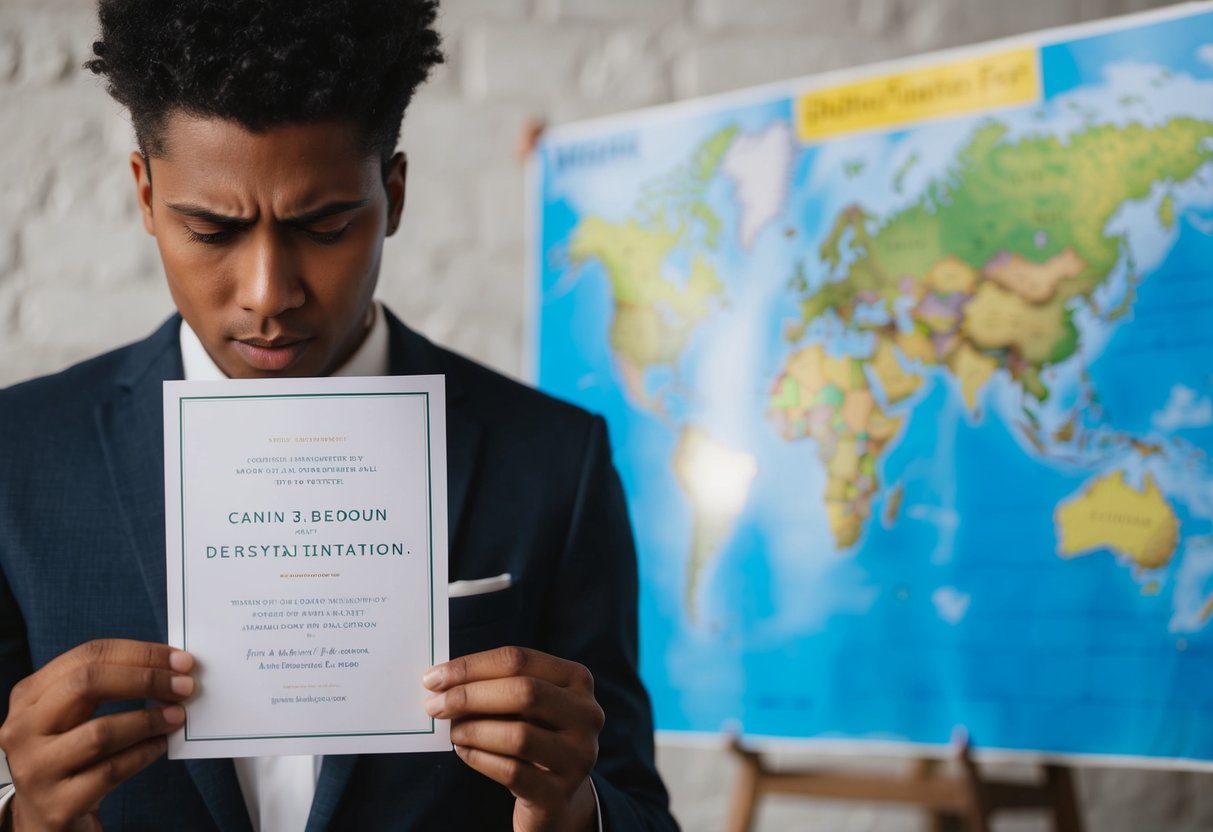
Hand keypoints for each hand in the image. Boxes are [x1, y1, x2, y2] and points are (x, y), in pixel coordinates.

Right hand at [0, 639, 194, 831]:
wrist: (46, 819)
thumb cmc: (71, 754)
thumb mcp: (73, 715)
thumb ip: (109, 685)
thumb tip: (173, 666)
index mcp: (29, 696)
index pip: (88, 656)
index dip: (140, 653)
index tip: (181, 660)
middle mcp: (22, 729)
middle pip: (86, 684)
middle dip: (146, 680)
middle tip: (185, 686)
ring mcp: (35, 769)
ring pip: (100, 732)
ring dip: (149, 720)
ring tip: (177, 716)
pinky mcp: (57, 804)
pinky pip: (110, 771)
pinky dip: (143, 754)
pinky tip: (160, 745)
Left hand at [423, 647, 604, 831]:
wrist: (558, 793)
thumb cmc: (535, 734)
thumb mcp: (528, 705)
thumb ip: (498, 686)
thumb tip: (442, 680)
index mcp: (577, 680)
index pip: (519, 660)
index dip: (472, 666)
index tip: (434, 677)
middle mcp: (587, 714)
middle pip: (524, 692)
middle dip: (470, 696)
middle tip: (434, 705)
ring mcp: (579, 756)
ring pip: (518, 735)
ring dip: (474, 730)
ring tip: (453, 732)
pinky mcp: (560, 793)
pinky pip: (512, 772)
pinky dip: (479, 759)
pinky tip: (464, 752)